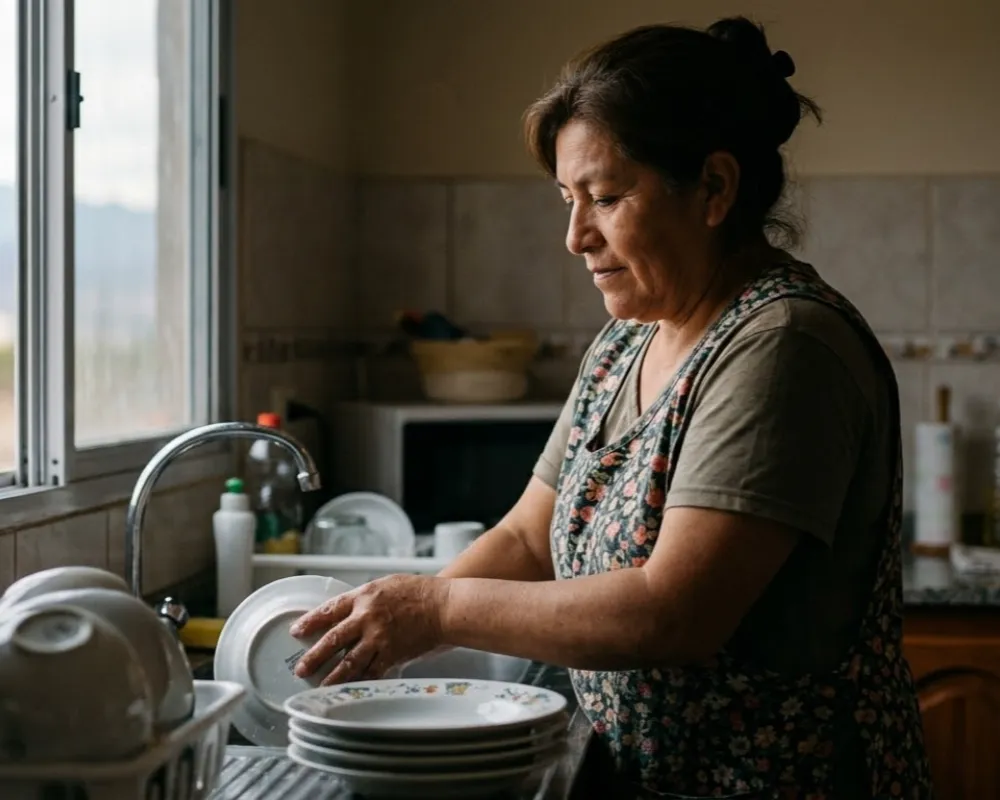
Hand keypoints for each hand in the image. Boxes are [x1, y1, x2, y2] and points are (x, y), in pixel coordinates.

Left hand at [289, 574, 449, 685]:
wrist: (442, 607)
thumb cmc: (417, 592)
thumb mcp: (384, 585)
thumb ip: (364, 599)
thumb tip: (345, 614)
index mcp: (364, 597)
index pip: (329, 610)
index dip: (310, 622)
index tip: (297, 631)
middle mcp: (367, 618)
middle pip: (333, 639)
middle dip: (314, 656)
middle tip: (301, 669)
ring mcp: (379, 638)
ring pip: (349, 662)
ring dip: (332, 676)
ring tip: (320, 686)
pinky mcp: (392, 654)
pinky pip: (371, 672)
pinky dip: (359, 681)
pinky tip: (350, 689)